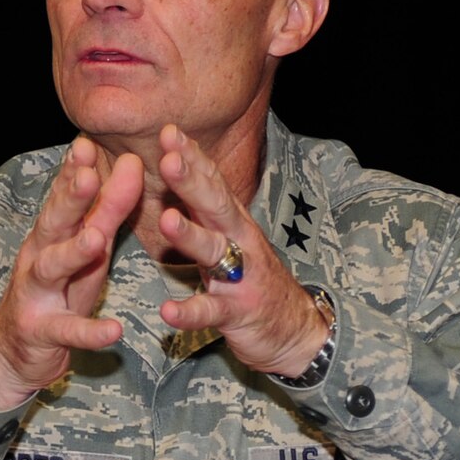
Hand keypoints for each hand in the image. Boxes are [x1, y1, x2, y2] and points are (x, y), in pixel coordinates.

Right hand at [0, 135, 142, 407]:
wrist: (13, 351)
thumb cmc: (57, 291)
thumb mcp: (85, 248)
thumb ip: (107, 210)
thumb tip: (132, 164)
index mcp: (51, 234)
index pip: (63, 195)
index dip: (74, 170)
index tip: (88, 143)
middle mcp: (38, 257)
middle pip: (53, 223)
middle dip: (70, 198)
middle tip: (89, 173)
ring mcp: (36, 294)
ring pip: (53, 269)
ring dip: (73, 253)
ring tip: (96, 239)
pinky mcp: (42, 332)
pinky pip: (68, 331)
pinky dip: (90, 331)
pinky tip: (114, 331)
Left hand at [150, 126, 329, 375]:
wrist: (293, 329)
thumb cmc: (249, 278)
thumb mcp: (226, 238)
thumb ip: (201, 210)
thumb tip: (172, 169)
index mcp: (230, 221)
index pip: (211, 181)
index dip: (192, 156)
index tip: (168, 130)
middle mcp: (238, 241)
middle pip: (215, 205)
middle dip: (192, 180)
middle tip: (168, 158)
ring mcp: (240, 276)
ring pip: (214, 251)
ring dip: (189, 235)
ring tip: (166, 220)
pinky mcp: (237, 311)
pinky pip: (210, 311)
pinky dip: (189, 312)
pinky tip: (167, 311)